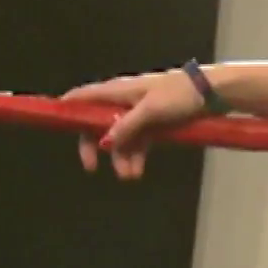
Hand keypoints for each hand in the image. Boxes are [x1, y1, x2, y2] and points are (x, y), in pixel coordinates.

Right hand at [61, 69, 207, 178]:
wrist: (213, 93)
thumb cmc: (180, 94)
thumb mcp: (151, 110)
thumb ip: (126, 126)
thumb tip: (102, 143)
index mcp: (119, 90)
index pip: (84, 97)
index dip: (67, 109)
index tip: (54, 124)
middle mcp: (125, 101)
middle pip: (98, 123)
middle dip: (93, 145)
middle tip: (91, 167)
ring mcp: (140, 113)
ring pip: (121, 138)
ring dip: (121, 157)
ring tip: (129, 176)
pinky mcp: (156, 123)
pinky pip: (139, 142)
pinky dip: (136, 156)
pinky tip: (136, 171)